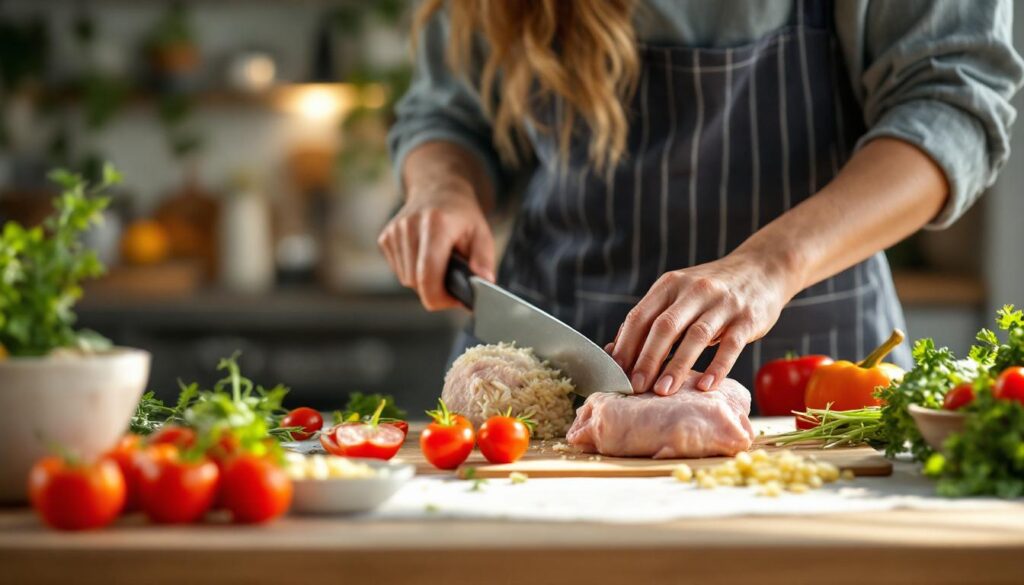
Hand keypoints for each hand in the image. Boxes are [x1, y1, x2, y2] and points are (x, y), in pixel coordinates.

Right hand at [378, 182, 495, 310]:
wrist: (438, 190)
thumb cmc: (462, 216)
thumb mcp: (482, 233)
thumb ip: (484, 258)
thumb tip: (484, 281)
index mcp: (435, 224)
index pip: (427, 277)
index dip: (440, 298)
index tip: (454, 298)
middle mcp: (409, 226)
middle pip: (415, 282)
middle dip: (434, 288)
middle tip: (451, 278)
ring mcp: (394, 231)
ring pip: (405, 279)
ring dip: (423, 280)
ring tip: (438, 263)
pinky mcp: (385, 237)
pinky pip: (398, 270)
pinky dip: (412, 271)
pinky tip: (424, 256)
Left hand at [609, 249, 798, 394]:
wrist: (762, 270)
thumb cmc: (710, 292)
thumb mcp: (678, 295)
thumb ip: (651, 319)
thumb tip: (615, 352)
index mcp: (670, 284)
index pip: (640, 316)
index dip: (625, 346)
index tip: (616, 373)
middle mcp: (694, 290)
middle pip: (664, 326)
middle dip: (647, 359)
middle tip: (635, 387)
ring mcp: (722, 303)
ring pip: (696, 336)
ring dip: (677, 366)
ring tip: (663, 391)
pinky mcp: (747, 318)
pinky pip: (731, 345)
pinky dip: (717, 367)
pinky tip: (705, 386)